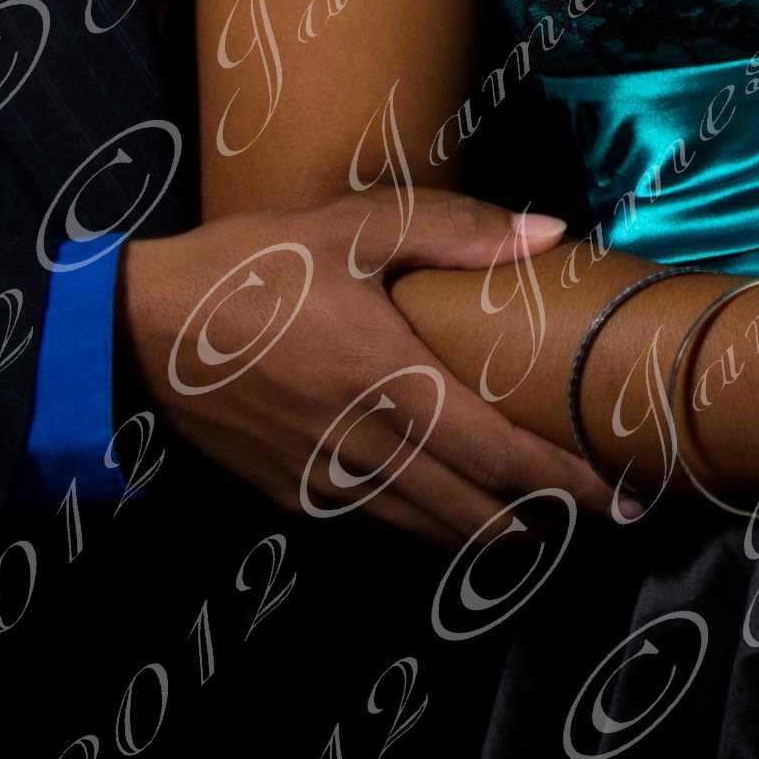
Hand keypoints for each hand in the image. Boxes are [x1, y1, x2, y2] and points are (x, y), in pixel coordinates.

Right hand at [123, 195, 610, 542]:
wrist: (139, 330)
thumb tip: (549, 233)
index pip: (498, 453)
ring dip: (489, 533)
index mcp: (389, 379)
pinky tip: (450, 514)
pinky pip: (378, 522)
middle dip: (546, 520)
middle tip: (603, 517)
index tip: (619, 495)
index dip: (564, 482)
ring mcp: (326, 478)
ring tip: (542, 522)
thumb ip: (455, 229)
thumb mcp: (352, 225)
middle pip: (474, 510)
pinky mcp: (294, 492)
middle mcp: (364, 444)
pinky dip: (426, 527)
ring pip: (428, 528)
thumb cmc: (251, 265)